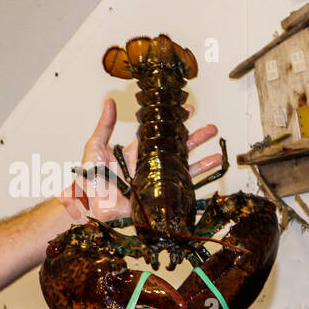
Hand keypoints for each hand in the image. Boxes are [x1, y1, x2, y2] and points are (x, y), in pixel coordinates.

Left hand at [59, 98, 223, 223]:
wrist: (90, 207)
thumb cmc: (90, 180)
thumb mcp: (95, 148)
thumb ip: (104, 126)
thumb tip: (108, 102)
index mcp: (138, 153)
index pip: (162, 135)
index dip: (175, 123)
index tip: (188, 110)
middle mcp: (150, 167)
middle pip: (178, 150)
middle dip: (196, 139)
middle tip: (212, 129)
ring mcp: (156, 184)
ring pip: (184, 172)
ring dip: (202, 164)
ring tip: (217, 156)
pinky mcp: (157, 200)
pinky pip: (179, 197)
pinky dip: (196, 195)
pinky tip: (210, 189)